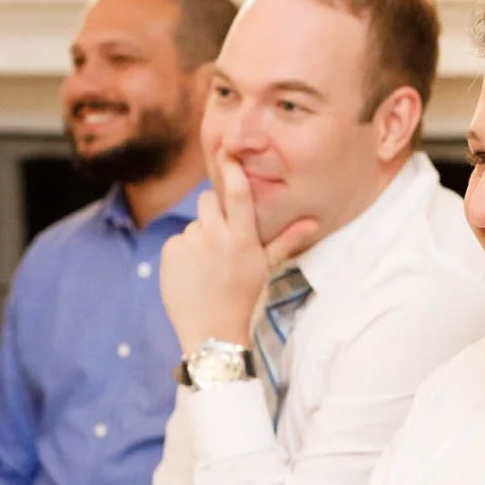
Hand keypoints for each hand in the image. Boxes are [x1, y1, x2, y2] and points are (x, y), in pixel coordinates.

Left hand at [158, 158, 317, 356]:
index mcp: (243, 239)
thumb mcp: (266, 267)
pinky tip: (191, 274)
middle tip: (220, 237)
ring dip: (199, 239)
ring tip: (206, 267)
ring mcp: (191, 244)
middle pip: (208, 200)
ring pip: (194, 224)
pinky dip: (182, 254)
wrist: (211, 331)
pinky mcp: (170, 253)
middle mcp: (216, 237)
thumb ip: (288, 240)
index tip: (228, 153)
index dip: (232, 170)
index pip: (237, 194)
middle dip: (212, 211)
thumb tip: (313, 220)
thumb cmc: (243, 297)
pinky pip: (177, 241)